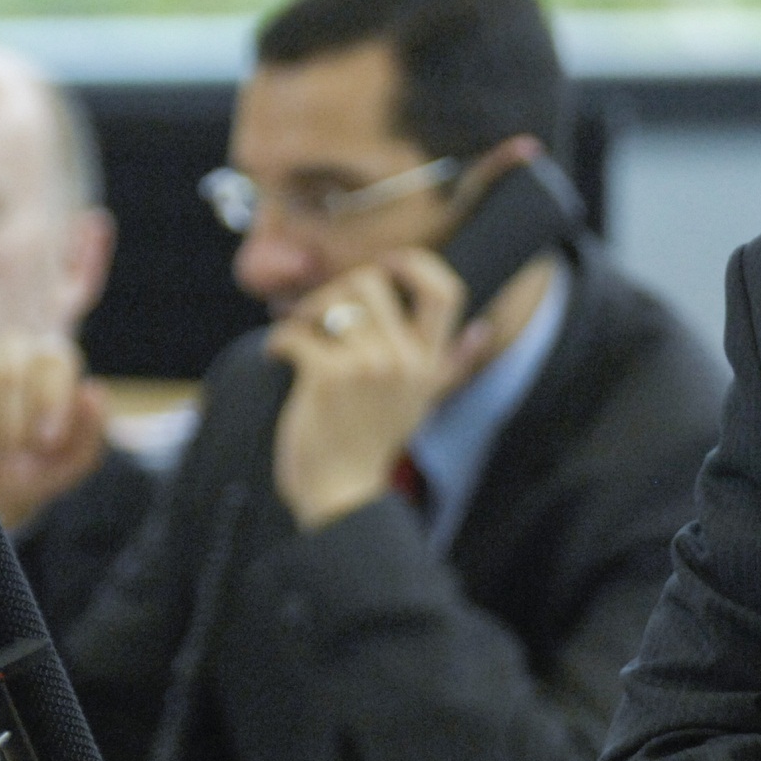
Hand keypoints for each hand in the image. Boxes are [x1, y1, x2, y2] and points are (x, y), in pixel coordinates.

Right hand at [0, 333, 110, 529]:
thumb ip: (91, 429)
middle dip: (15, 419)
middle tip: (16, 455)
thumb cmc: (37, 466)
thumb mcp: (71, 460)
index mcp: (53, 361)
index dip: (50, 399)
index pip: (52, 359)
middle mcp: (16, 350)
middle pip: (13, 367)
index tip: (47, 442)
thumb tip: (92, 391)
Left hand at [267, 250, 496, 529]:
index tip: (387, 265)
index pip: (445, 291)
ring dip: (303, 313)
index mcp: (430, 362)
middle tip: (316, 315)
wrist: (341, 496)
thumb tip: (483, 330)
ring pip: (332, 300)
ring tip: (296, 335)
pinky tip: (277, 356)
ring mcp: (369, 366)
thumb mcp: (422, 402)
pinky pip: (297, 332)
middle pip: (371, 280)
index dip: (415, 264)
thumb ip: (453, 365)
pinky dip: (279, 340)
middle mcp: (405, 360)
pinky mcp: (329, 377)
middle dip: (335, 289)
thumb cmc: (372, 446)